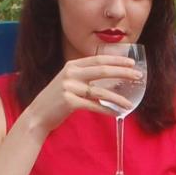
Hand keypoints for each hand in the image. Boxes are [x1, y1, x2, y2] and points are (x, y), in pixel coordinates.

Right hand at [22, 54, 141, 136]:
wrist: (37, 115)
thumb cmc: (56, 100)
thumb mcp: (68, 82)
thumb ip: (84, 76)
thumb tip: (109, 76)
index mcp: (72, 65)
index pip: (99, 59)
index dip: (117, 60)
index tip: (131, 63)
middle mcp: (70, 73)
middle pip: (102, 70)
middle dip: (123, 72)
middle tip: (137, 75)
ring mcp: (69, 87)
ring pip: (100, 91)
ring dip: (117, 97)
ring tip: (129, 103)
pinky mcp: (69, 102)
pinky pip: (93, 106)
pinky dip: (106, 110)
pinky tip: (116, 113)